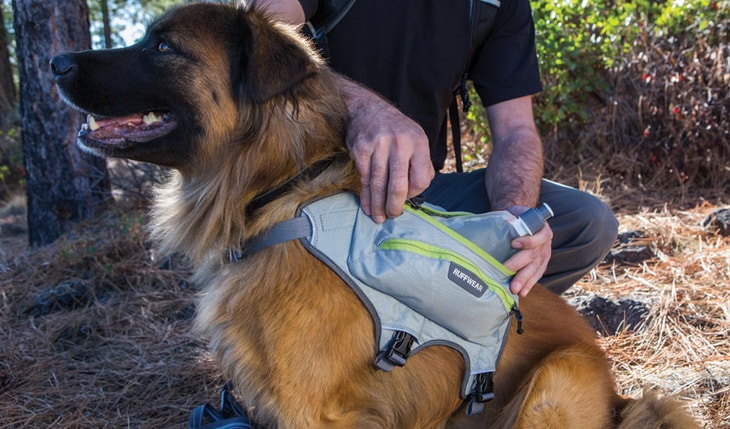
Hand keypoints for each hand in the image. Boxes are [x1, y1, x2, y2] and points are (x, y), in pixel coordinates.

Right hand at [345, 84, 433, 222]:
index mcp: (418, 142)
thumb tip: (416, 192)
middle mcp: (400, 143)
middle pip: (398, 186)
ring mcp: (379, 146)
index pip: (422, 179)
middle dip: (394, 206)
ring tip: (378, 217)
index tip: (407, 198)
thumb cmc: (396, 131)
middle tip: (392, 216)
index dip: (415, 193)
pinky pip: (364, 179)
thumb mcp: (416, 139)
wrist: (367, 109)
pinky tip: (367, 205)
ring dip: (378, 205)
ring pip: (379, 185)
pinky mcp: (361, 150)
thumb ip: (421, 164)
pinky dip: (365, 195)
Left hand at [503, 221, 552, 296]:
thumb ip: (511, 218)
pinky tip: (522, 293)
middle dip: (521, 268)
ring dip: (525, 280)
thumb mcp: (516, 212)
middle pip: (534, 257)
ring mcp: (545, 254)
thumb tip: (502, 223)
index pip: (538, 236)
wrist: (523, 218)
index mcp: (542, 228)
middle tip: (508, 275)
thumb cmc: (517, 216)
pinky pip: (537, 275)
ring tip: (515, 290)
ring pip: (536, 269)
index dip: (528, 241)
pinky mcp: (542, 263)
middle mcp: (545, 243)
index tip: (513, 243)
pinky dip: (529, 284)